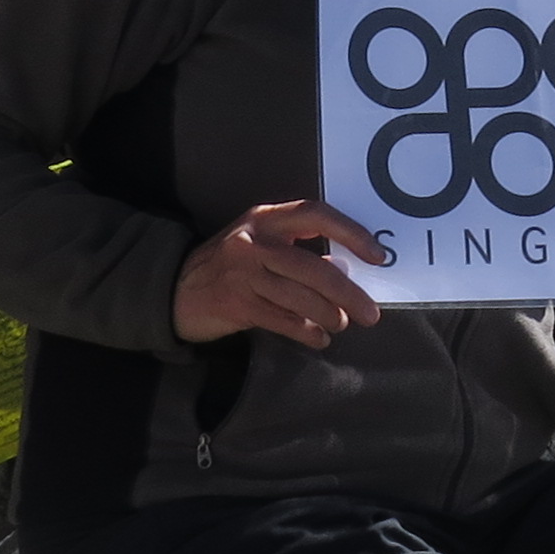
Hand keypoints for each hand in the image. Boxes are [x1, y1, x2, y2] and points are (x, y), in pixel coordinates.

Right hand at [172, 203, 390, 349]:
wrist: (176, 289)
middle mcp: (254, 241)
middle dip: (347, 292)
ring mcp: (243, 274)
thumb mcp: (261, 245)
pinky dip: (306, 332)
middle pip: (312, 267)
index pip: (316, 215)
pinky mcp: (236, 304)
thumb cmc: (231, 265)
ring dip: (328, 316)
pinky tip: (319, 338)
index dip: (351, 234)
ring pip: (299, 297)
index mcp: (266, 218)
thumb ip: (299, 252)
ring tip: (341, 324)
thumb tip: (348, 273)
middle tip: (370, 313)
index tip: (377, 256)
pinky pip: (282, 320)